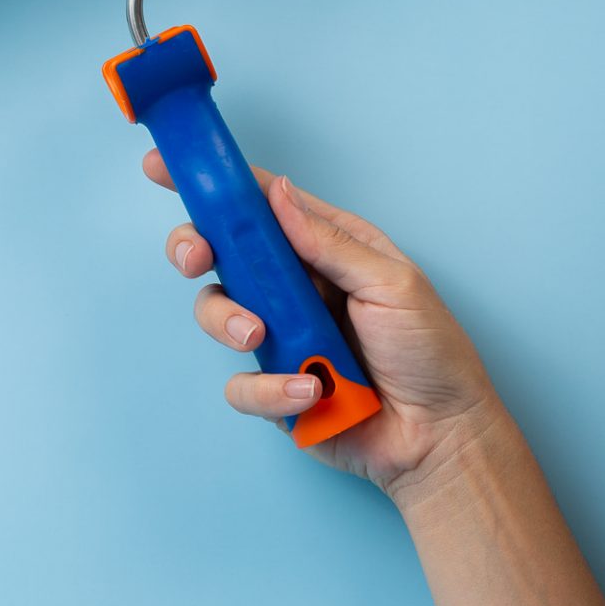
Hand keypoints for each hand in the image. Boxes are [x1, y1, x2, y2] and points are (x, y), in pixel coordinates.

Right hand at [144, 151, 501, 497]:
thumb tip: (277, 193)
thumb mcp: (391, 284)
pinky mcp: (275, 388)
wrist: (441, 439)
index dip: (213, 185)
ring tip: (262, 338)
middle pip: (221, 254)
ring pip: (217, 315)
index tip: (163, 166)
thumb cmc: (431, 354)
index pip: (261, 205)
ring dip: (229, 322)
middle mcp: (295, 288)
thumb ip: (327, 241)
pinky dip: (269, 389)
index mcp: (324, 249)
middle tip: (197, 258)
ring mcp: (282, 338)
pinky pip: (241, 384)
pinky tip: (310, 392)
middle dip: (195, 249)